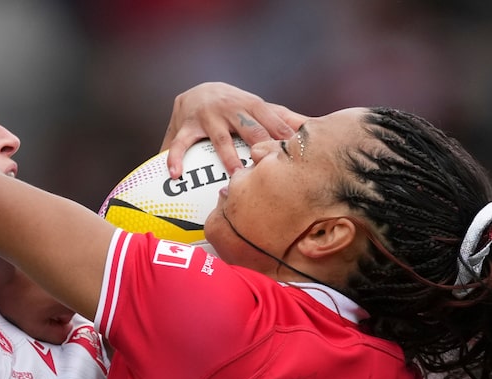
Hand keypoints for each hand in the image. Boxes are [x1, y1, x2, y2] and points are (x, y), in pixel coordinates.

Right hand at [160, 82, 307, 178]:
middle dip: (261, 144)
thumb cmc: (237, 106)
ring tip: (235, 174)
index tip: (298, 153)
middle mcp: (231, 109)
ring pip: (219, 138)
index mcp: (253, 106)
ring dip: (227, 156)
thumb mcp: (259, 108)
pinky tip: (176, 174)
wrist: (198, 91)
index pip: (274, 122)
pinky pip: (180, 144)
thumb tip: (315, 126)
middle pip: (250, 129)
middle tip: (272, 166)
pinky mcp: (186, 126)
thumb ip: (284, 118)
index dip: (285, 137)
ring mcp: (208, 117)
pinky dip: (175, 158)